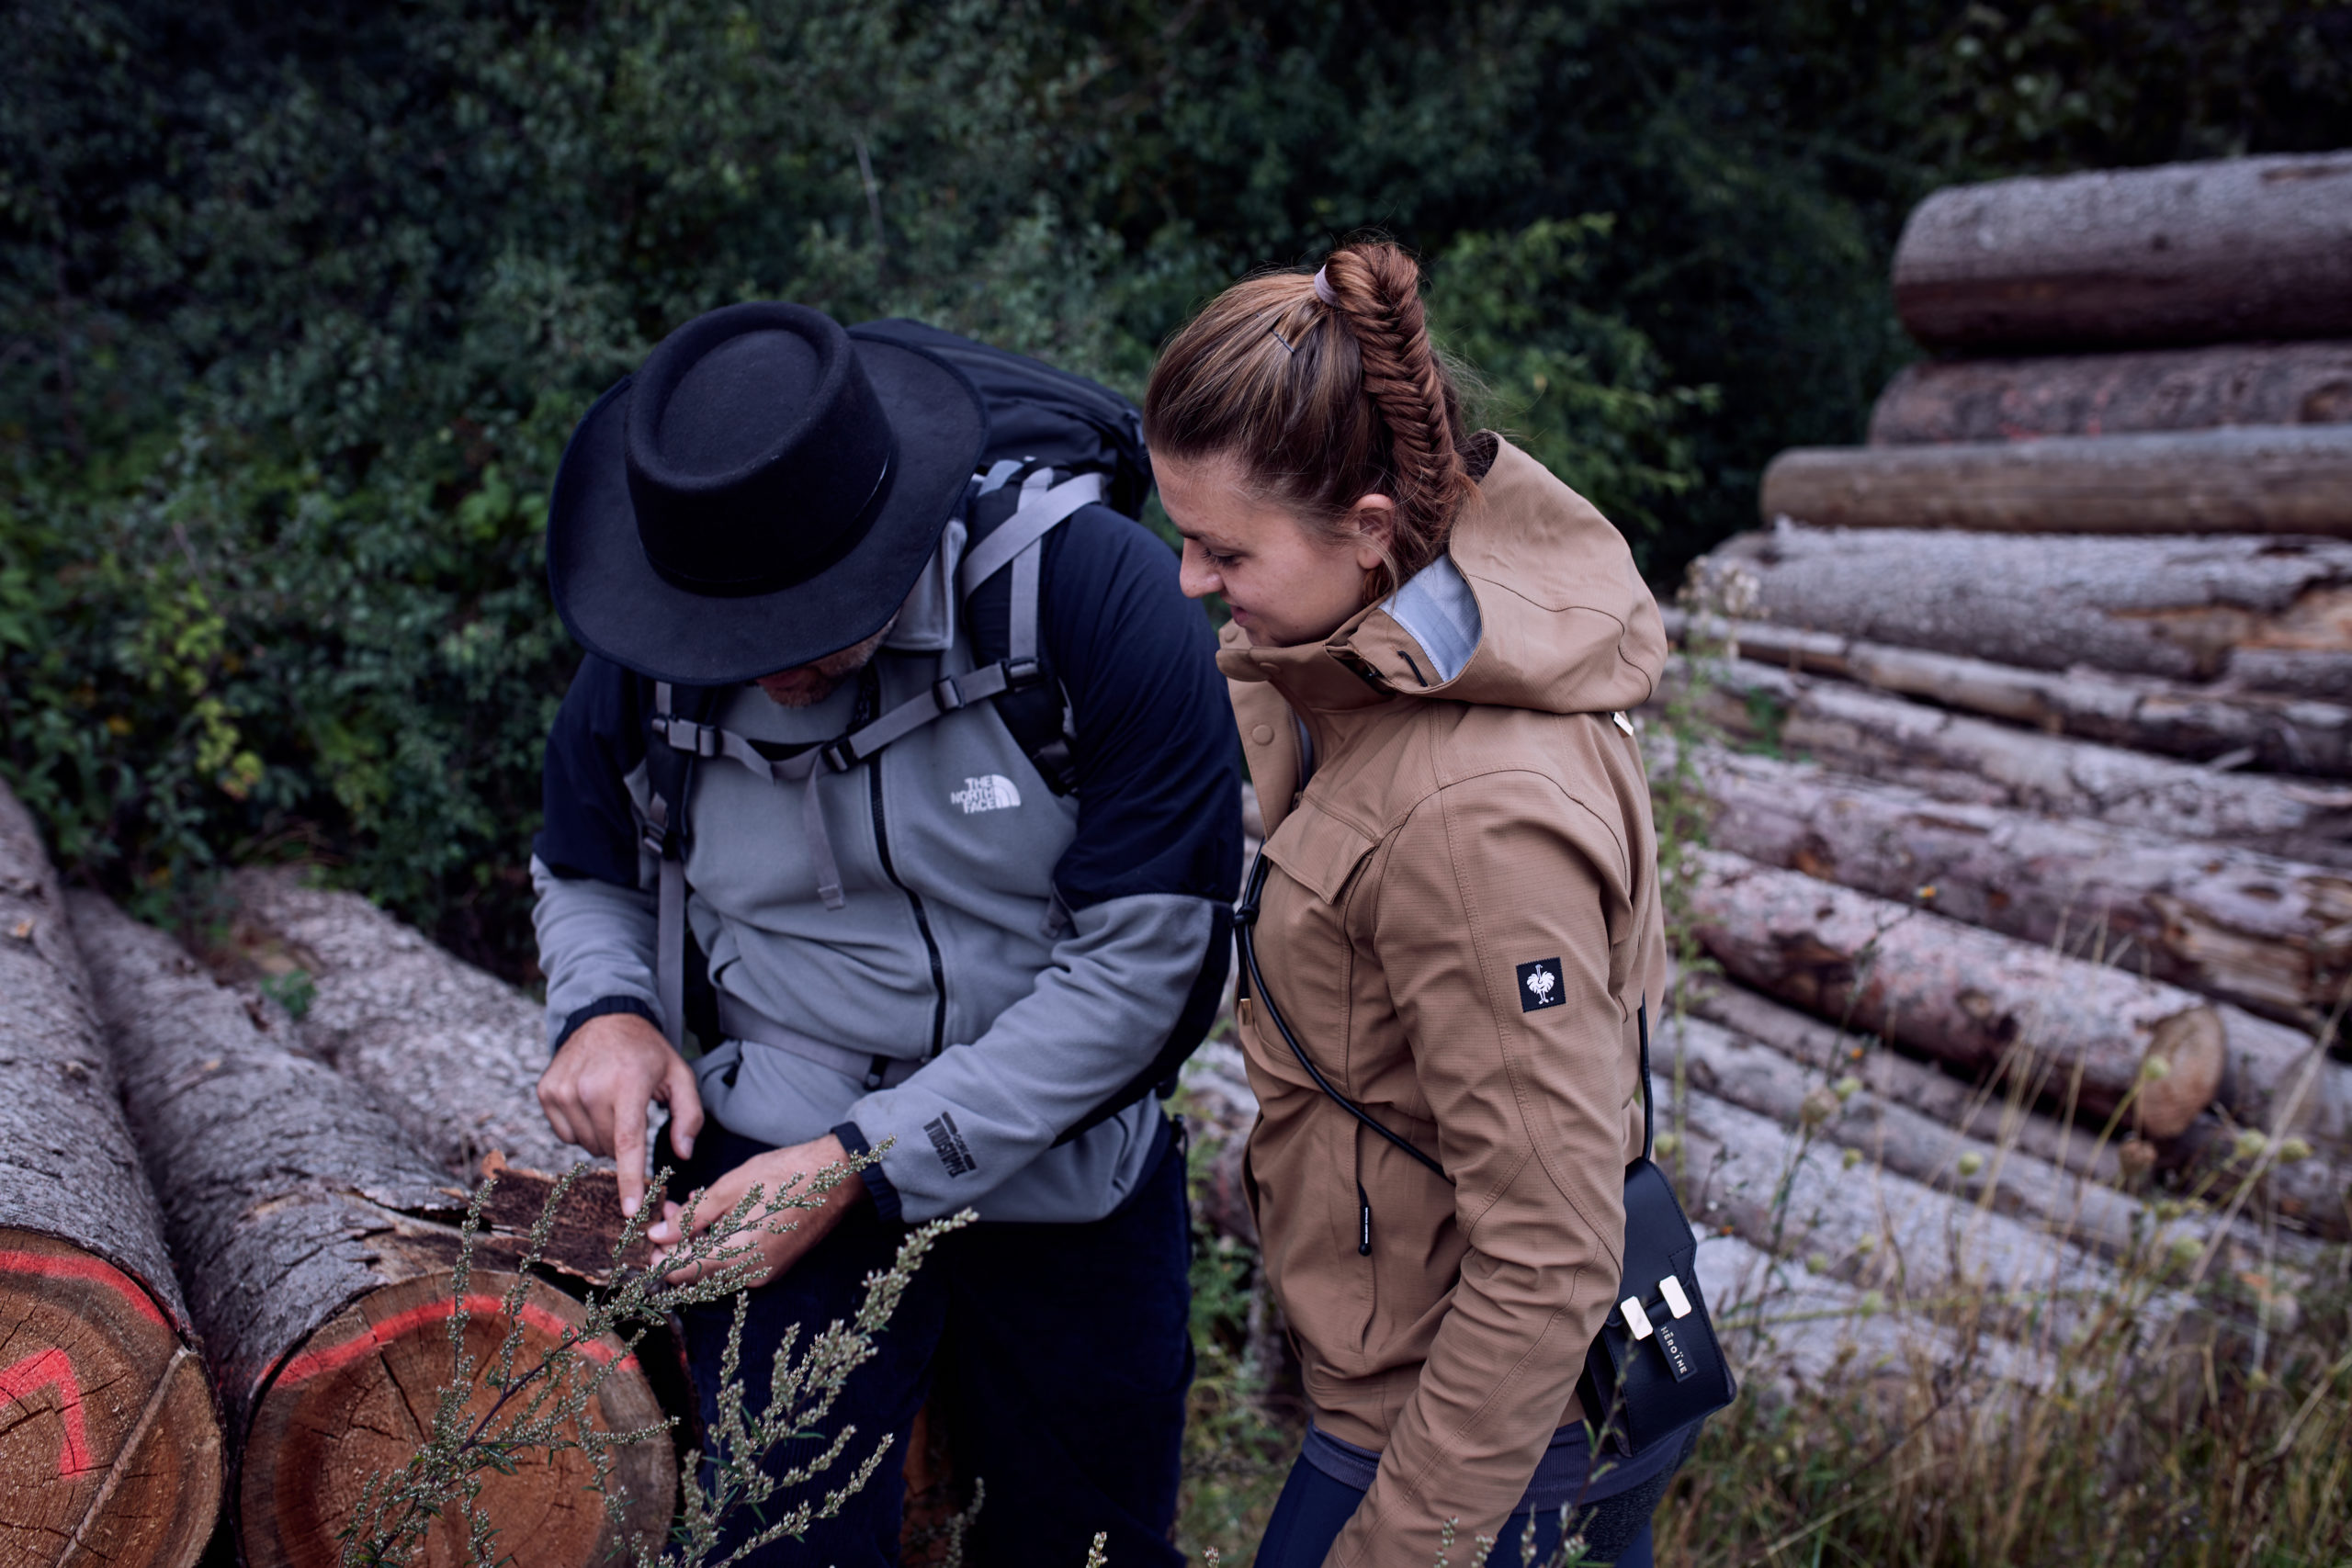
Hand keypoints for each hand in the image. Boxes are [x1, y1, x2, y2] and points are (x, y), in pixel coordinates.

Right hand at [537, 1010, 703, 1220]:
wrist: (604, 1018)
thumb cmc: (646, 1052)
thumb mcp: (679, 1075)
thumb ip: (690, 1116)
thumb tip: (683, 1154)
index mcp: (628, 1084)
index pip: (628, 1143)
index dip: (629, 1181)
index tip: (629, 1210)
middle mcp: (591, 1087)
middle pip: (608, 1149)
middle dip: (623, 1143)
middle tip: (630, 1112)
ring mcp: (564, 1089)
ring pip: (586, 1145)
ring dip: (601, 1136)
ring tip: (610, 1103)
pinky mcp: (546, 1091)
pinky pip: (565, 1135)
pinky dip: (580, 1128)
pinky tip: (589, 1102)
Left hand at [647, 1134, 864, 1287]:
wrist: (839, 1177)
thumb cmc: (788, 1175)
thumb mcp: (732, 1187)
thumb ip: (693, 1216)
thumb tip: (659, 1236)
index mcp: (739, 1256)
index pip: (684, 1272)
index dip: (660, 1258)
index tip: (647, 1239)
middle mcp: (752, 1274)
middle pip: (699, 1274)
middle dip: (677, 1248)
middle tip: (667, 1216)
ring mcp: (766, 1272)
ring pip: (717, 1269)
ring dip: (697, 1245)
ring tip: (688, 1210)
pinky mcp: (775, 1264)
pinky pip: (737, 1263)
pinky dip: (719, 1245)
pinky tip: (715, 1218)